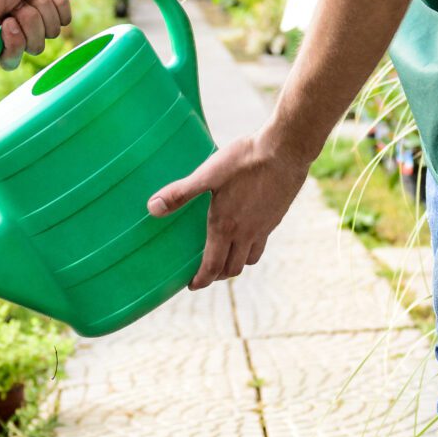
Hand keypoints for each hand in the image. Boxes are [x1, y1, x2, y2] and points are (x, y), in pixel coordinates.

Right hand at [0, 0, 72, 69]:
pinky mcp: (57, 9)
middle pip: (34, 47)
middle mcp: (19, 29)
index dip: (13, 45)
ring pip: (51, 33)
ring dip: (42, 6)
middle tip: (21, 1)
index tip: (10, 23)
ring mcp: (40, 20)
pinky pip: (64, 19)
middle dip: (29, 19)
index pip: (9, 59)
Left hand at [147, 128, 310, 287]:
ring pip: (250, 259)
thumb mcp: (208, 174)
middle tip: (206, 272)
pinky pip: (262, 243)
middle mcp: (247, 233)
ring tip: (225, 257)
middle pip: (232, 268)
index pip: (213, 267)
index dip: (201, 280)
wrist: (285, 151)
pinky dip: (251, 248)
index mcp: (226, 227)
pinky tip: (247, 232)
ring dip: (236, 264)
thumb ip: (180, 193)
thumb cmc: (244, 160)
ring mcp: (264, 227)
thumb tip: (152, 208)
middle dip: (217, 275)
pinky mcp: (275, 218)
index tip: (192, 285)